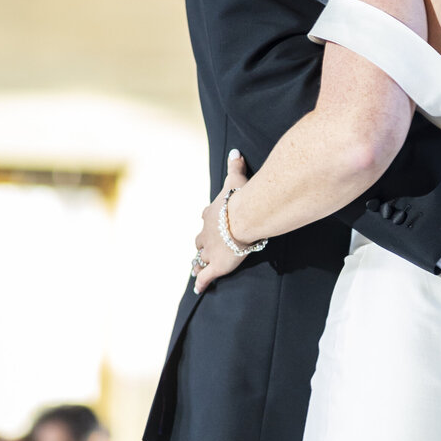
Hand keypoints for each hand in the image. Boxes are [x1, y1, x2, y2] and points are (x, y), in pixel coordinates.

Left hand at [193, 151, 250, 293]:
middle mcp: (206, 233)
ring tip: (196, 268)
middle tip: (202, 249)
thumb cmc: (241, 197)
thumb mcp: (235, 179)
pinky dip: (201, 283)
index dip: (207, 221)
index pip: (205, 218)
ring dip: (198, 263)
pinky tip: (198, 289)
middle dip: (201, 244)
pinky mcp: (217, 266)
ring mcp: (210, 251)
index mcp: (210, 214)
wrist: (244, 216)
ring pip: (200, 258)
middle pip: (200, 240)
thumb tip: (235, 150)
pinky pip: (206, 277)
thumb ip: (235, 165)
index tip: (208, 222)